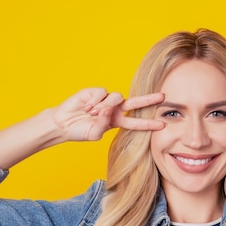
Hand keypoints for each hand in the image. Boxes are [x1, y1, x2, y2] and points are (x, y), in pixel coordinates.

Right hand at [50, 88, 164, 140]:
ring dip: (105, 106)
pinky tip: (86, 107)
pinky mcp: (96, 91)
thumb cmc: (79, 131)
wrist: (63, 124)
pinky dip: (95, 101)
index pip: (136, 123)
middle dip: (149, 100)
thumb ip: (103, 123)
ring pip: (117, 97)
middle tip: (163, 97)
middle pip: (135, 103)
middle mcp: (114, 109)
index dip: (148, 124)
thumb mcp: (94, 133)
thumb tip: (108, 109)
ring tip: (91, 113)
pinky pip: (102, 93)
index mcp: (116, 121)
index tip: (162, 125)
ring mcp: (106, 99)